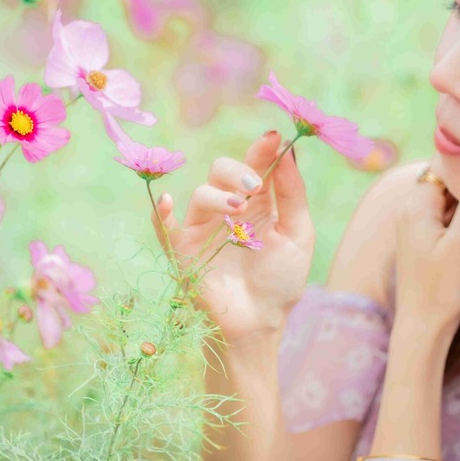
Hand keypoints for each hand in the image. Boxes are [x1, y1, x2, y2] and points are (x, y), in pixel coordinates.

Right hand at [152, 130, 313, 343]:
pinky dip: (162, 212)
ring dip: (218, 196)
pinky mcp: (183, 249)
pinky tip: (169, 202)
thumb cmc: (281, 279)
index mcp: (257, 201)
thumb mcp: (297, 233)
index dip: (262, 149)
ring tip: (238, 211)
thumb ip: (292, 193)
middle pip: (221, 170)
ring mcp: (203, 227)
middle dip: (238, 172)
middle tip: (254, 187)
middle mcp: (227, 208)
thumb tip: (287, 150)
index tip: (272, 138)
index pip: (255, 164)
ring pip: (201, 194)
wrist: (261, 321)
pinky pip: (164, 225)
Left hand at [393, 154, 459, 336]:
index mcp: (416, 204)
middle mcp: (407, 208)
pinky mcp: (417, 236)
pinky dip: (457, 214)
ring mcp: (410, 222)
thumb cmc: (444, 287)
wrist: (423, 326)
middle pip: (444, 178)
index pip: (445, 164)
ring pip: (443, 195)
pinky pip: (440, 212)